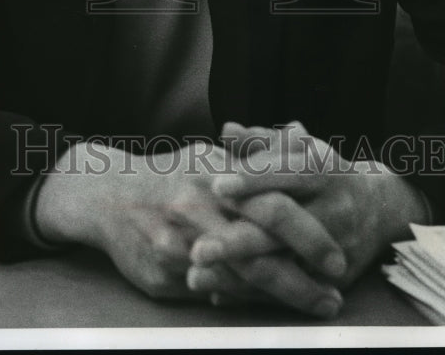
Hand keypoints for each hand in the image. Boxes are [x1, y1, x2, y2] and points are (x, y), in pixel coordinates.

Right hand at [33, 139, 346, 315]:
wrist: (106, 195)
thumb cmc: (169, 175)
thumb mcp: (210, 156)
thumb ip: (256, 154)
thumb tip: (303, 139)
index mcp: (213, 178)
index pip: (272, 207)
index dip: (309, 236)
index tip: (338, 257)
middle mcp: (196, 212)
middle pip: (259, 255)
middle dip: (301, 281)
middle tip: (334, 296)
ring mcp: (177, 247)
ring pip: (238, 283)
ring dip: (279, 299)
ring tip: (314, 305)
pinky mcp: (162, 275)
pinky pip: (212, 294)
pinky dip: (242, 301)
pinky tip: (266, 304)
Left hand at [189, 121, 430, 298]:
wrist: (381, 210)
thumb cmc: (325, 173)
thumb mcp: (301, 150)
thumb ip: (261, 141)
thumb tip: (226, 130)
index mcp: (324, 172)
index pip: (288, 174)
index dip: (253, 179)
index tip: (217, 186)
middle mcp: (334, 211)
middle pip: (282, 228)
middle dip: (238, 240)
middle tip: (197, 247)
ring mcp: (336, 250)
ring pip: (283, 266)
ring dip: (237, 274)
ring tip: (195, 275)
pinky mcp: (333, 281)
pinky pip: (288, 293)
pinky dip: (251, 294)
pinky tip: (216, 293)